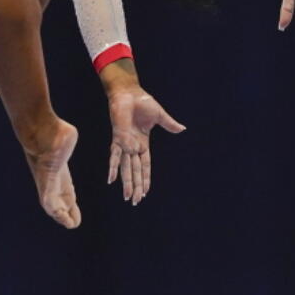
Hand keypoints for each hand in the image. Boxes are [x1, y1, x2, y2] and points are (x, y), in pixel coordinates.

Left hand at [106, 89, 185, 204]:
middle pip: (136, 171)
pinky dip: (113, 167)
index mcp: (142, 143)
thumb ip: (169, 125)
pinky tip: (111, 180)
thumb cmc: (142, 102)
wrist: (129, 93)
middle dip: (137, 186)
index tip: (146, 192)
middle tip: (135, 201)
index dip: (146, 179)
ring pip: (127, 168)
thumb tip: (183, 129)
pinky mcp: (118, 138)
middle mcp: (133, 147)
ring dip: (128, 183)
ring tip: (128, 197)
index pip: (145, 166)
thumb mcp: (159, 116)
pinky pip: (115, 155)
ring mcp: (125, 144)